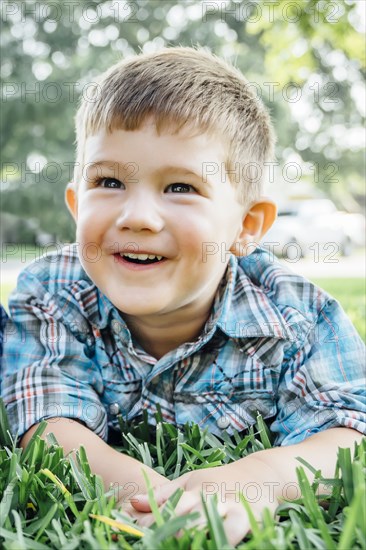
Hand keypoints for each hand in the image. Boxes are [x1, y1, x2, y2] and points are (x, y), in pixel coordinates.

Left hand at [131, 462, 278, 545]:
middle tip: (151, 544)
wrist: (262, 473)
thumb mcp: (192, 481)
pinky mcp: (246, 515)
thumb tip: (132, 502)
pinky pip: (231, 532)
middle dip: (164, 533)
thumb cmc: (220, 480)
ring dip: (189, 538)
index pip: (165, 506)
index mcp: (192, 487)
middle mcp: (207, 494)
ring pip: (203, 524)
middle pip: (180, 516)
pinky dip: (221, 541)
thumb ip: (164, 494)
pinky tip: (213, 545)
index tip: (129, 534)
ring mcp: (226, 504)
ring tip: (177, 546)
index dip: (147, 522)